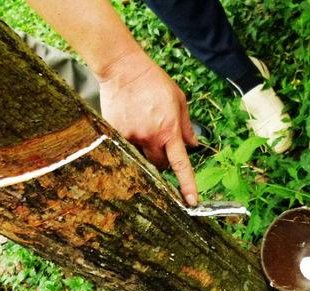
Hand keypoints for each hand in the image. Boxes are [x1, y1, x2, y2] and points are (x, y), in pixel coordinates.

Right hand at [97, 51, 198, 205]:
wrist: (124, 68)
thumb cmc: (153, 81)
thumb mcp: (179, 100)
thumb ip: (186, 126)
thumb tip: (194, 146)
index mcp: (170, 130)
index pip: (181, 165)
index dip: (188, 186)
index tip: (192, 203)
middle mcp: (151, 137)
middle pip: (160, 166)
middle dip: (164, 162)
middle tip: (161, 145)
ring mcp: (132, 137)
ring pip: (142, 160)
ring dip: (146, 154)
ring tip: (143, 132)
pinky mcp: (115, 134)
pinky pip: (125, 150)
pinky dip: (129, 145)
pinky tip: (129, 127)